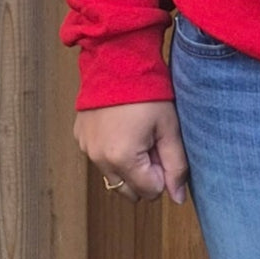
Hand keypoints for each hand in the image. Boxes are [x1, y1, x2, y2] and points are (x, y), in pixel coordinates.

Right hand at [74, 100, 188, 203]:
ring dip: (128, 164)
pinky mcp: (81, 138)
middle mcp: (99, 159)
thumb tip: (178, 198)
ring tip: (138, 132)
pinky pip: (100, 158)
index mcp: (122, 159)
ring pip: (114, 176)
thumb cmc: (148, 92)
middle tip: (153, 142)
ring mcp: (86, 149)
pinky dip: (113, 152)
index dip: (162, 173)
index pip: (150, 191)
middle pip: (129, 190)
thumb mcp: (169, 127)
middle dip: (144, 175)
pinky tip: (123, 126)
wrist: (118, 60)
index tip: (163, 148)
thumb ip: (176, 165)